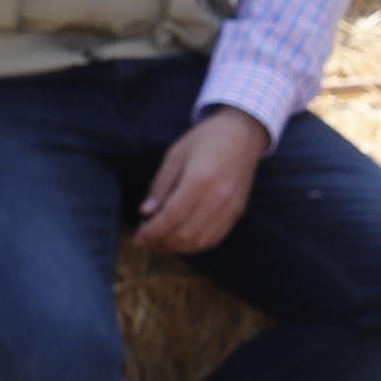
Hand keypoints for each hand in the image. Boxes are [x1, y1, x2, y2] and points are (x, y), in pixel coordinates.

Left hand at [133, 107, 270, 254]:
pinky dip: (195, 244)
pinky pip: (215, 237)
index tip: (137, 237)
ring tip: (161, 240)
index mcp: (200, 179)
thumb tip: (146, 212)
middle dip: (161, 242)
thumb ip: (161, 185)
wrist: (242, 134)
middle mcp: (219, 197)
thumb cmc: (205, 140)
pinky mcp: (238, 211)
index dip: (152, 232)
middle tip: (145, 239)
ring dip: (177, 246)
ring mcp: (231, 206)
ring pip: (201, 241)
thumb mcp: (175, 156)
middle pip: (186, 233)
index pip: (172, 217)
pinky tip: (181, 238)